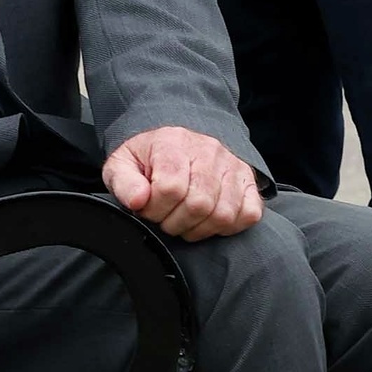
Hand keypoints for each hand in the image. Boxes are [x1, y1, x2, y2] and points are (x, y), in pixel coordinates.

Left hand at [102, 125, 262, 242]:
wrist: (176, 146)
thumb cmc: (148, 160)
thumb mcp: (122, 165)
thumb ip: (124, 182)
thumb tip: (139, 200)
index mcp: (174, 142)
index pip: (170, 187)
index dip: (155, 209)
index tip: (147, 209)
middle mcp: (209, 150)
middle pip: (198, 204)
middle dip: (175, 223)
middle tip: (165, 219)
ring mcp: (232, 166)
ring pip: (222, 214)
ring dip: (198, 229)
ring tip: (184, 221)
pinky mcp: (249, 182)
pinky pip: (248, 214)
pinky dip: (228, 227)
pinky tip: (208, 221)